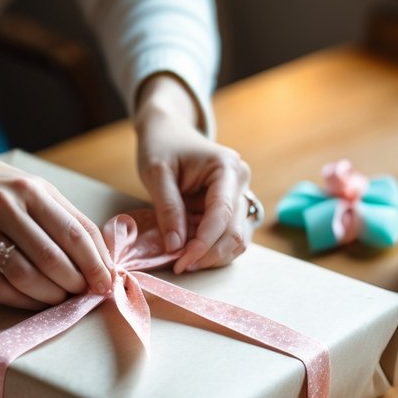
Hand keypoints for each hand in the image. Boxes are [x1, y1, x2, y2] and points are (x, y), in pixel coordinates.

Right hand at [0, 124, 113, 309]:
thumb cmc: (3, 189)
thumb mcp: (39, 192)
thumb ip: (71, 222)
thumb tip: (106, 263)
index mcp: (33, 190)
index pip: (74, 233)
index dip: (95, 264)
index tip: (106, 284)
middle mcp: (4, 205)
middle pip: (50, 258)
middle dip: (73, 284)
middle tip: (82, 294)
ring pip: (22, 275)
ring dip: (48, 296)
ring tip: (59, 299)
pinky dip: (18, 301)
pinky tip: (31, 301)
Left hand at [134, 74, 252, 273]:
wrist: (168, 131)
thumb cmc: (161, 147)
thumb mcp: (156, 173)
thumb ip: (168, 209)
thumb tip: (176, 247)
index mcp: (227, 168)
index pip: (222, 214)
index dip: (203, 243)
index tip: (180, 261)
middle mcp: (241, 182)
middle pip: (235, 233)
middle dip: (207, 254)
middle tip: (179, 265)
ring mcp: (240, 196)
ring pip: (237, 240)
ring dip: (212, 256)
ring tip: (183, 260)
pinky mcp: (233, 209)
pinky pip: (229, 237)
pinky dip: (212, 250)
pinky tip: (190, 252)